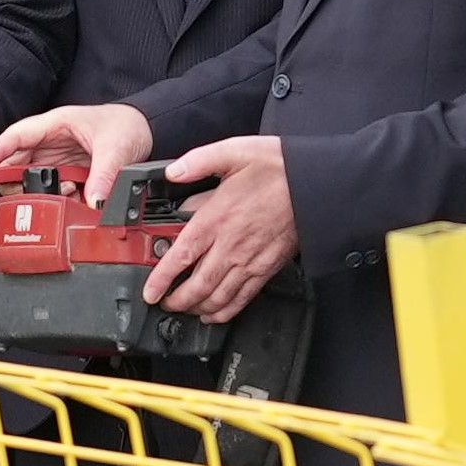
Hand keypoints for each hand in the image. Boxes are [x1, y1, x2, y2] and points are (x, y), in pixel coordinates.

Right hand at [0, 102, 151, 207]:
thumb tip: (93, 201)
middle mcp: (53, 141)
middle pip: (18, 160)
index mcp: (56, 124)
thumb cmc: (126, 124)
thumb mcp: (115, 147)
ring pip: (34, 177)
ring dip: (34, 193)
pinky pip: (55, 189)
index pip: (17, 136)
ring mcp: (60, 157)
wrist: (146, 130)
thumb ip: (104, 174)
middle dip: (7, 180)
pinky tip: (65, 204)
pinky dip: (56, 199)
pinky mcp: (71, 172)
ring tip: (37, 206)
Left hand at [140, 137, 297, 323]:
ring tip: (184, 311)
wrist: (316, 184)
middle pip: (198, 285)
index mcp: (218, 217)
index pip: (182, 255)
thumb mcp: (233, 151)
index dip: (162, 278)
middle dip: (176, 301)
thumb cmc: (279, 168)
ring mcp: (250, 260)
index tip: (149, 291)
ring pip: (219, 297)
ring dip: (198, 309)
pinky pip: (243, 298)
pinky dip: (226, 311)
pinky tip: (215, 314)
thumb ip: (198, 161)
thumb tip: (173, 171)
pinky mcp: (267, 268)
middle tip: (163, 304)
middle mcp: (232, 244)